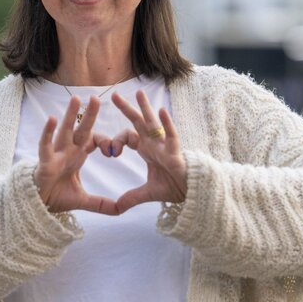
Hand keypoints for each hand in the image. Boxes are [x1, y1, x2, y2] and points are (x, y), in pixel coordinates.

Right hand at [34, 95, 118, 215]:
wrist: (39, 205)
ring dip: (70, 115)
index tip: (113, 152)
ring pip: (64, 131)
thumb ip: (101, 204)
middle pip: (81, 129)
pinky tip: (50, 119)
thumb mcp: (83, 200)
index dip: (104, 142)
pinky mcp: (45, 161)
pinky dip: (47, 133)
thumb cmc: (57, 195)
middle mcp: (68, 151)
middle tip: (96, 97)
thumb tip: (120, 211)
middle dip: (89, 114)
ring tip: (76, 99)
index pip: (93, 140)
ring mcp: (56, 154)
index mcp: (78, 155)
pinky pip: (46, 145)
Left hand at [98, 90, 186, 213]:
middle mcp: (154, 143)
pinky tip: (162, 111)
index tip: (110, 151)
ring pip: (153, 124)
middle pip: (138, 123)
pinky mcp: (176, 152)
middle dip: (127, 109)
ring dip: (146, 108)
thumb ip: (131, 198)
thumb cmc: (173, 186)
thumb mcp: (147, 193)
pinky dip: (167, 124)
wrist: (192, 192)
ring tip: (139, 93)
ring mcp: (165, 146)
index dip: (117, 140)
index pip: (128, 136)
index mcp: (146, 149)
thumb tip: (116, 208)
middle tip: (114, 94)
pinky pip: (171, 136)